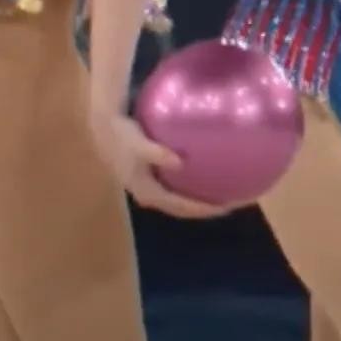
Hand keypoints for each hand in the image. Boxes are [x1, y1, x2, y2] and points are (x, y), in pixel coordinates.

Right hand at [90, 109, 235, 220]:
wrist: (104, 131)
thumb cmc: (122, 137)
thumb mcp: (137, 144)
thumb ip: (155, 153)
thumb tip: (178, 162)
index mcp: (150, 193)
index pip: (182, 207)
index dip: (204, 209)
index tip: (228, 206)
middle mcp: (153, 196)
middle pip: (185, 209)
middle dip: (209, 207)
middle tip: (236, 201)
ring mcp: (153, 188)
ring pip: (182, 200)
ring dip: (203, 198)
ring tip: (228, 190)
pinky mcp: (154, 178)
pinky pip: (178, 187)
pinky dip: (194, 184)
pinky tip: (211, 171)